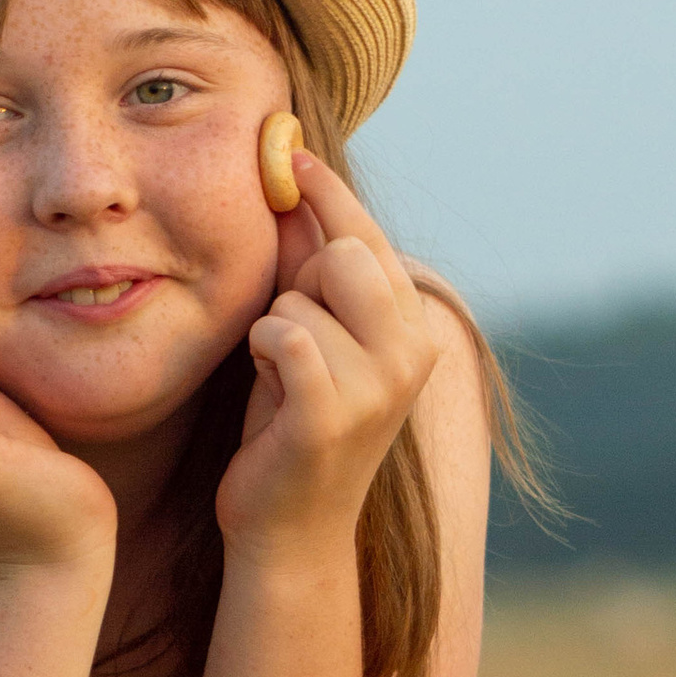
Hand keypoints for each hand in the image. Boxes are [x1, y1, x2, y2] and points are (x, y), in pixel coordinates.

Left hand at [216, 149, 440, 557]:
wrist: (287, 526)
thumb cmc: (288, 424)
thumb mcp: (303, 334)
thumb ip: (303, 267)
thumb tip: (287, 187)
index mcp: (413, 325)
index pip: (369, 235)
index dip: (326, 192)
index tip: (288, 150)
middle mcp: (412, 350)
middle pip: (344, 251)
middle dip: (300, 281)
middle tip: (289, 337)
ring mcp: (381, 384)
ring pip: (305, 294)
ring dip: (275, 327)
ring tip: (282, 376)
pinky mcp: (334, 412)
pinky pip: (283, 333)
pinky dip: (263, 352)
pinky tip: (270, 388)